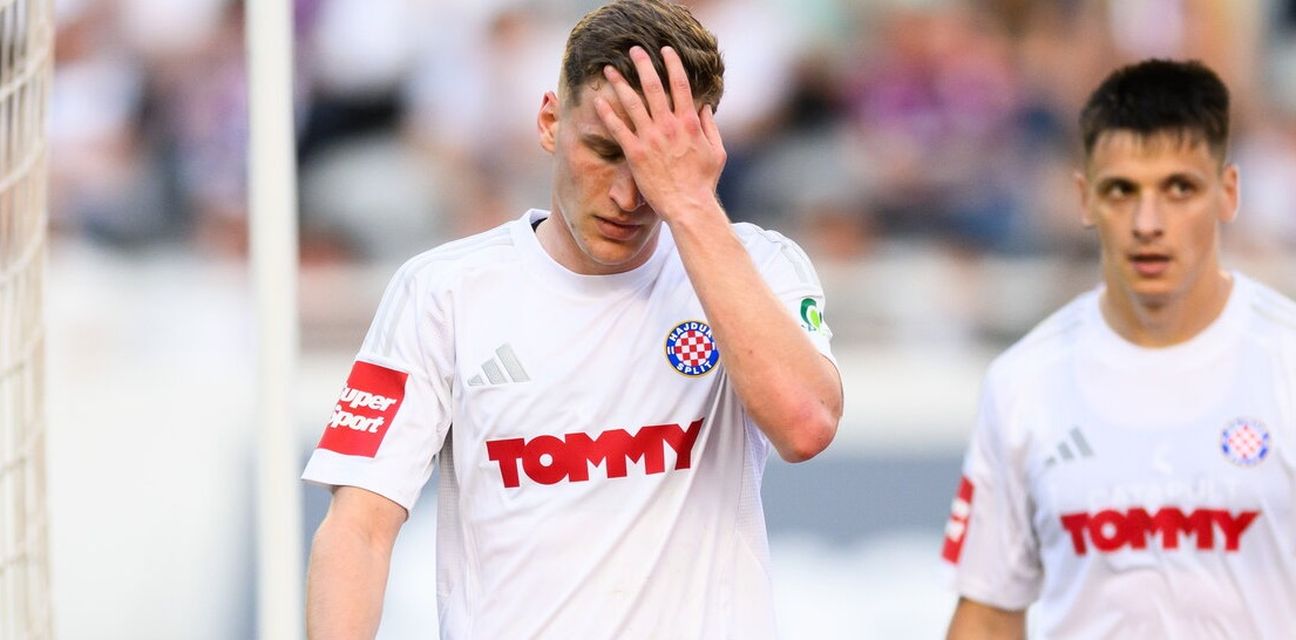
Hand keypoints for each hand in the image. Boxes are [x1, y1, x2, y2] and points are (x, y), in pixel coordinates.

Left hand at [594, 46, 725, 222]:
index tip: (665, 50)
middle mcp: (669, 125)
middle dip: (643, 65)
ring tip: (609, 69)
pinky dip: (607, 113)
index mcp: (690, 122)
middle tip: (633, 50)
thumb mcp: (717, 151)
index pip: (680, 85)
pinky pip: (618, 128)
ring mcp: (651, 138)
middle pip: (653, 87)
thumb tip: (706, 106)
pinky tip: (597, 101)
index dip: (672, 64)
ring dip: (619, 83)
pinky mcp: (636, 153)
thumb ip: (711, 126)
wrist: (688, 205)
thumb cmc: (703, 182)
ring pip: (632, 103)